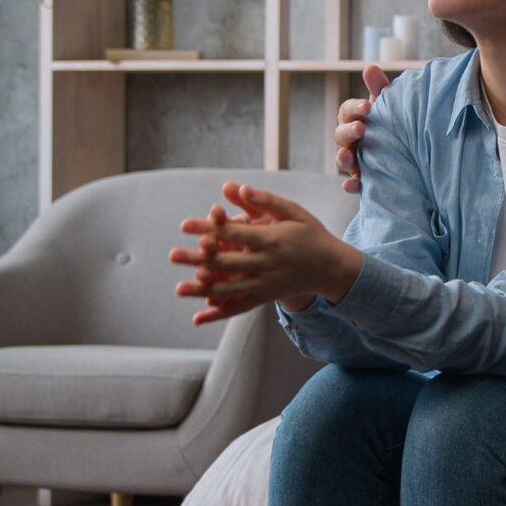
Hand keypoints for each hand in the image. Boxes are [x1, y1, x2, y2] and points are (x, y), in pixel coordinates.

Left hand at [168, 182, 361, 325]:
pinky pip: (239, 307)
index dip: (208, 228)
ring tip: (179, 289)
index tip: (184, 226)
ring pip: (230, 288)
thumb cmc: (312, 234)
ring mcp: (266, 283)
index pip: (234, 232)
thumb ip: (266, 200)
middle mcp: (268, 263)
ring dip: (203, 289)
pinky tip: (198, 318)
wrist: (332, 267)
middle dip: (198, 259)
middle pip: (227, 262)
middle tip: (172, 256)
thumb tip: (238, 187)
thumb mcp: (294, 212)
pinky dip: (219, 313)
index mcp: (273, 239)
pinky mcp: (266, 297)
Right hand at [334, 65, 391, 193]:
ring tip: (347, 157)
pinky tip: (350, 186)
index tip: (368, 106)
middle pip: (341, 135)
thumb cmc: (394, 123)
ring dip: (342, 158)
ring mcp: (355, 161)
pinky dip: (351, 186)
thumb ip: (380, 89)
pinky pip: (354, 184)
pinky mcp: (363, 180)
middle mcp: (351, 140)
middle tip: (361, 128)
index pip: (347, 111)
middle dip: (349, 131)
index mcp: (355, 119)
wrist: (412, 152)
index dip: (355, 108)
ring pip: (342, 159)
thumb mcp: (389, 107)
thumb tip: (370, 67)